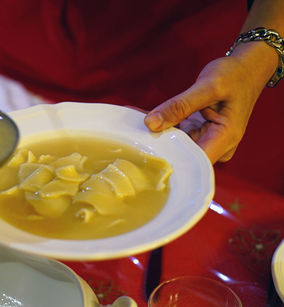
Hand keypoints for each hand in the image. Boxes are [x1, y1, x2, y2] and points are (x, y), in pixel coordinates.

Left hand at [143, 47, 270, 163]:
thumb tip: (151, 123)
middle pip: (183, 157)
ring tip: (132, 127)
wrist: (247, 68)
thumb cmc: (234, 75)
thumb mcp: (207, 87)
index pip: (193, 164)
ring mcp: (207, 140)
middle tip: (132, 138)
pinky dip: (162, 126)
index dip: (169, 162)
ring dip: (156, 136)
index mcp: (224, 139)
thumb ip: (179, 106)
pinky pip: (177, 134)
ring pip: (177, 145)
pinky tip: (142, 119)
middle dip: (158, 147)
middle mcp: (217, 146)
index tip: (145, 153)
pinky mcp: (199, 132)